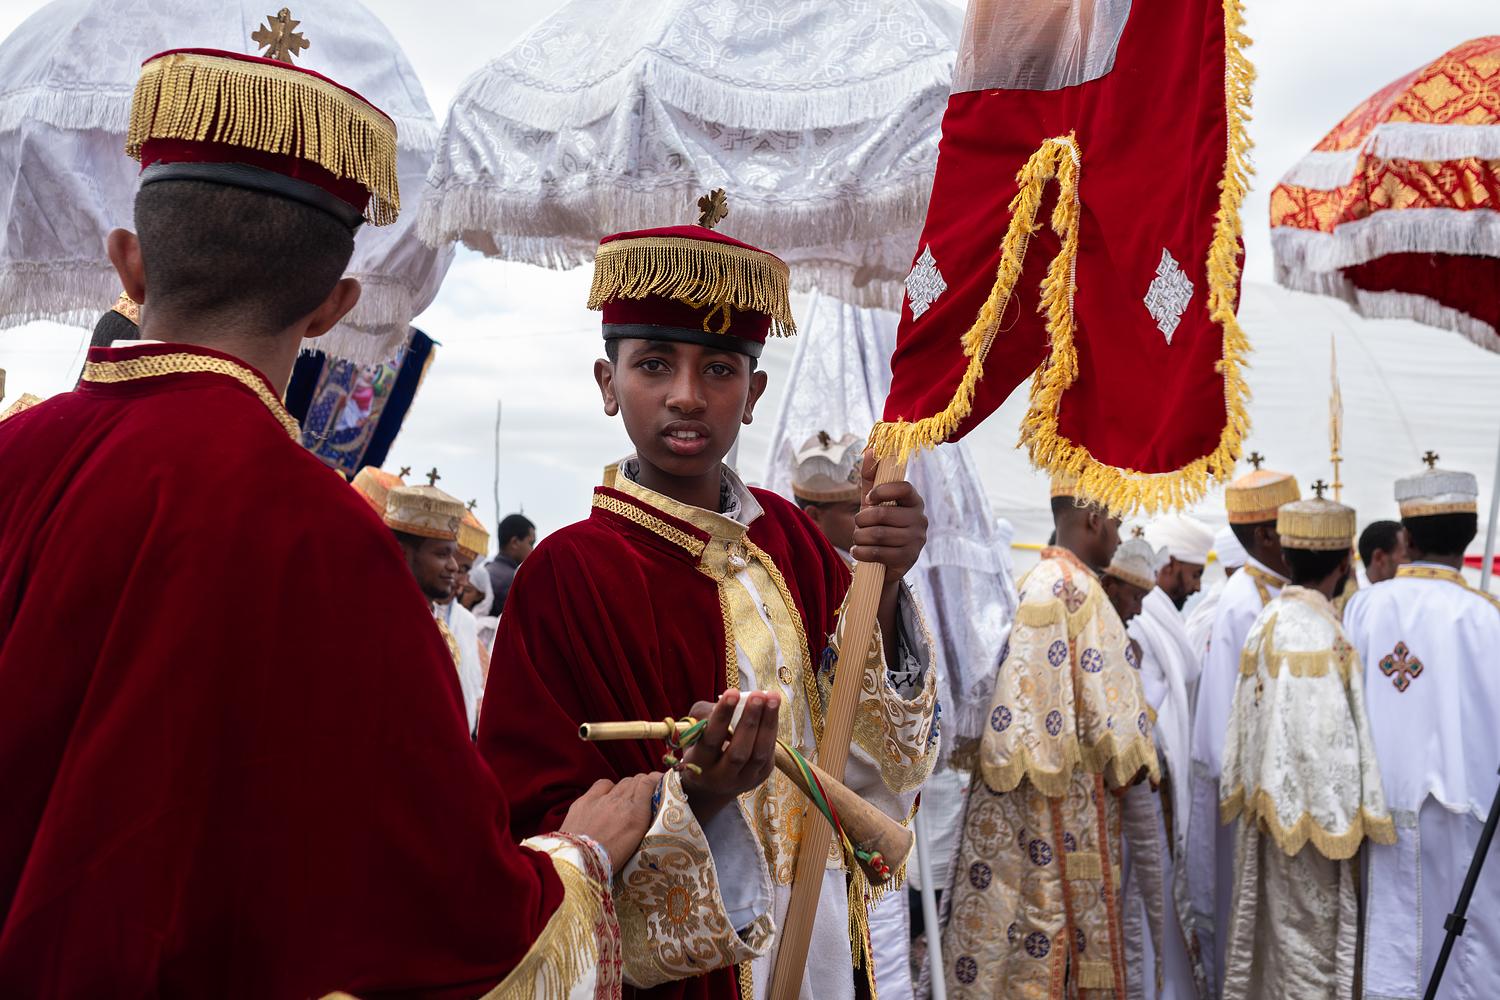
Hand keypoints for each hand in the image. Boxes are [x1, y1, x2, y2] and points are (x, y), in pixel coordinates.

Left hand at [559, 772, 661, 874]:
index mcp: (637, 815)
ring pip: (621, 782)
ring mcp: (602, 799)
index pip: (648, 783)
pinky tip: (607, 796)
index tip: (660, 781)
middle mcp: (621, 802)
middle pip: (635, 780)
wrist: (578, 862)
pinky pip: (602, 784)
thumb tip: (647, 810)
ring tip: (626, 797)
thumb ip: (642, 822)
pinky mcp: (585, 800)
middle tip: (645, 792)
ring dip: (627, 787)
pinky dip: (608, 788)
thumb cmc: (610, 860)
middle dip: (642, 784)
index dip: (656, 778)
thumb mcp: (635, 842)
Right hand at [679, 689, 779, 823]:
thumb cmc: (701, 746)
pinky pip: (769, 753)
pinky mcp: (760, 777)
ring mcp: (743, 780)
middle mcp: (720, 777)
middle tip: (758, 695)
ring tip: (773, 697)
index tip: (732, 692)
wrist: (712, 782)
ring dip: (768, 723)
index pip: (711, 740)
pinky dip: (772, 730)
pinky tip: (773, 709)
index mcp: (698, 765)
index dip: (722, 716)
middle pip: (738, 752)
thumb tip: (730, 701)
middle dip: (750, 721)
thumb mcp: (693, 731)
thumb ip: (705, 714)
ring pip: (759, 754)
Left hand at [853, 448, 927, 589]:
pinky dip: (862, 552)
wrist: (883, 560)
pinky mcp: (909, 559)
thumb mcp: (873, 500)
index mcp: (914, 500)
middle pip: (884, 514)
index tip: (868, 498)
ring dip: (860, 537)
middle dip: (862, 520)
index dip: (883, 491)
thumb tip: (870, 450)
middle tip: (857, 524)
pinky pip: (879, 553)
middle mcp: (920, 519)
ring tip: (857, 538)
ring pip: (879, 534)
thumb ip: (870, 476)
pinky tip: (858, 551)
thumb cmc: (878, 523)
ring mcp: (917, 541)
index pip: (904, 488)